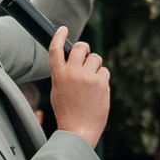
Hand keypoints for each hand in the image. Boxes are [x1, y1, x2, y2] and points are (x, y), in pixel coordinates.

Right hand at [47, 26, 111, 146]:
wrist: (79, 130)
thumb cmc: (67, 113)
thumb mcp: (58, 91)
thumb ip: (64, 74)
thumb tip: (75, 60)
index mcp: (58, 75)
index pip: (56, 49)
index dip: (59, 36)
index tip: (63, 29)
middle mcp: (72, 73)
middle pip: (80, 47)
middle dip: (84, 49)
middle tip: (85, 56)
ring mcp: (87, 77)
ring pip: (95, 58)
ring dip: (94, 65)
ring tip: (91, 81)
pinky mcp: (101, 83)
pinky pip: (104, 71)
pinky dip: (102, 78)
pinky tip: (97, 91)